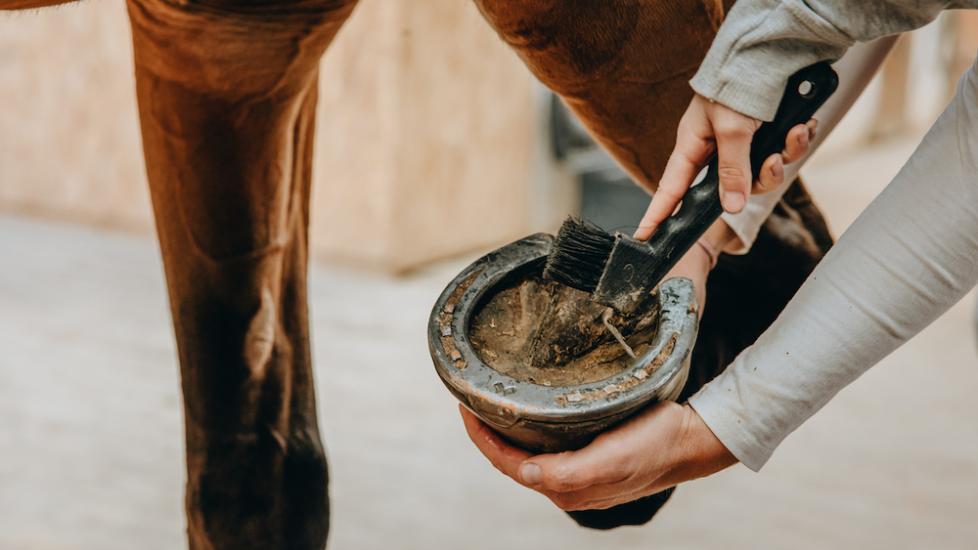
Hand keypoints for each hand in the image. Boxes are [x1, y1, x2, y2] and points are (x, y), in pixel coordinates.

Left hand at [460, 401, 735, 510]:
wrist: (691, 440)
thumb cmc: (654, 447)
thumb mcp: (612, 458)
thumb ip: (567, 471)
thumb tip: (523, 473)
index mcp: (566, 487)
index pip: (507, 464)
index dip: (482, 439)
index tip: (466, 407)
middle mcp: (568, 483)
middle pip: (512, 460)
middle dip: (488, 433)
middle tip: (472, 397)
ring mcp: (579, 471)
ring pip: (528, 452)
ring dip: (507, 430)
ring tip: (492, 401)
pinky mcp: (590, 455)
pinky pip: (548, 445)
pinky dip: (529, 428)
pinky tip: (528, 408)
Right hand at [634, 94, 815, 240]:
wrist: (773, 51)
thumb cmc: (737, 82)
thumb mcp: (732, 130)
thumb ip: (731, 171)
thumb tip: (729, 207)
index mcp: (693, 145)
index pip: (671, 189)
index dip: (658, 214)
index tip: (645, 237)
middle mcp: (716, 149)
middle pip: (733, 188)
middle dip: (759, 178)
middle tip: (772, 163)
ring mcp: (742, 144)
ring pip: (763, 173)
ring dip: (784, 156)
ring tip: (795, 134)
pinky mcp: (765, 137)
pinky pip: (781, 155)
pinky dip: (795, 141)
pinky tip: (804, 124)